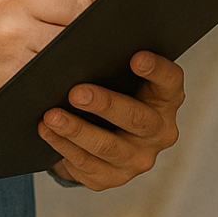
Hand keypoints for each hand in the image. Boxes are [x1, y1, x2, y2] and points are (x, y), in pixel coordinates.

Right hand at [0, 0, 106, 117]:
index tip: (98, 3)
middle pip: (82, 5)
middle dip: (89, 25)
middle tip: (79, 38)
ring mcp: (14, 31)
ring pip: (74, 38)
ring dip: (74, 50)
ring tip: (59, 55)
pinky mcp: (15, 65)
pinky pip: (59, 65)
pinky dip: (61, 71)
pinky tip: (48, 72)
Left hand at [39, 51, 184, 189]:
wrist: (100, 131)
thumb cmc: (110, 88)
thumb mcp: (118, 73)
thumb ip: (113, 59)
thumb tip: (84, 38)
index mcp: (166, 98)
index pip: (170, 81)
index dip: (157, 70)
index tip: (136, 57)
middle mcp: (159, 131)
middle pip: (137, 118)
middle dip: (105, 104)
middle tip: (76, 92)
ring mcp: (138, 158)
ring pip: (107, 146)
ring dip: (76, 130)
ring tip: (51, 115)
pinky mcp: (112, 177)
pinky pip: (87, 164)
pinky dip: (64, 146)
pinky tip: (47, 131)